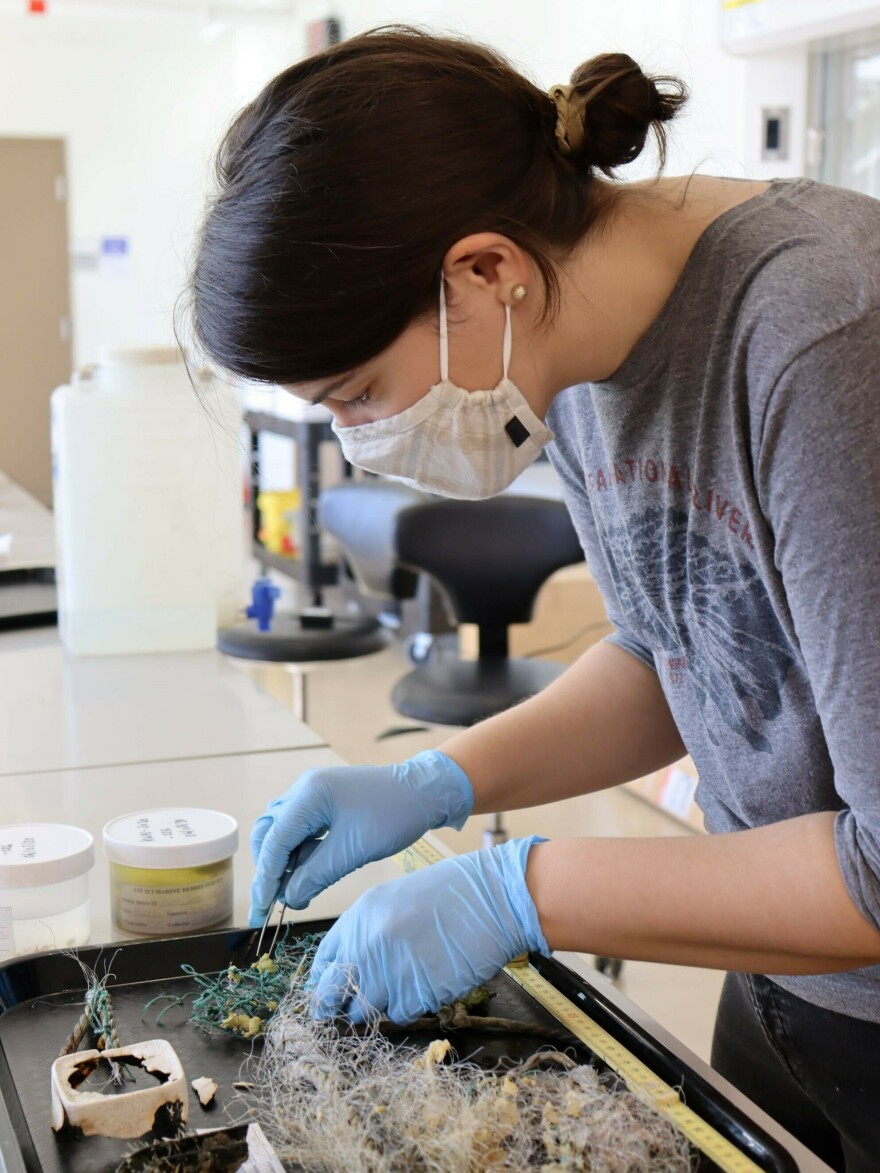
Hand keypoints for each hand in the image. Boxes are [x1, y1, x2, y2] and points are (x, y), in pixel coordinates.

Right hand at [248, 750, 472, 926]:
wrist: (424, 792)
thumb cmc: (393, 815)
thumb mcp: (353, 851)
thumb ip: (315, 876)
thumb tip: (288, 898)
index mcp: (308, 795)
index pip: (274, 841)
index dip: (266, 878)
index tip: (261, 910)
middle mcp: (304, 790)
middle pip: (269, 833)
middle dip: (269, 868)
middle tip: (273, 903)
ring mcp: (314, 795)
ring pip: (283, 833)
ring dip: (285, 863)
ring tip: (294, 893)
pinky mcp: (325, 804)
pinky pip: (301, 831)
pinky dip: (301, 855)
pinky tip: (308, 877)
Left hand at [308, 836, 548, 1022]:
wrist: (492, 898)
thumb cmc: (450, 894)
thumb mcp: (394, 900)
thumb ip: (367, 933)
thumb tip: (350, 968)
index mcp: (359, 917)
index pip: (323, 961)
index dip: (324, 981)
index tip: (328, 993)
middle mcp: (367, 945)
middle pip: (332, 994)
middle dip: (339, 1005)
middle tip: (349, 1010)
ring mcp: (390, 971)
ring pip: (364, 1012)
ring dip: (378, 1007)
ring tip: (403, 986)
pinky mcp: (417, 993)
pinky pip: (400, 1014)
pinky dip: (410, 1007)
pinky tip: (427, 984)